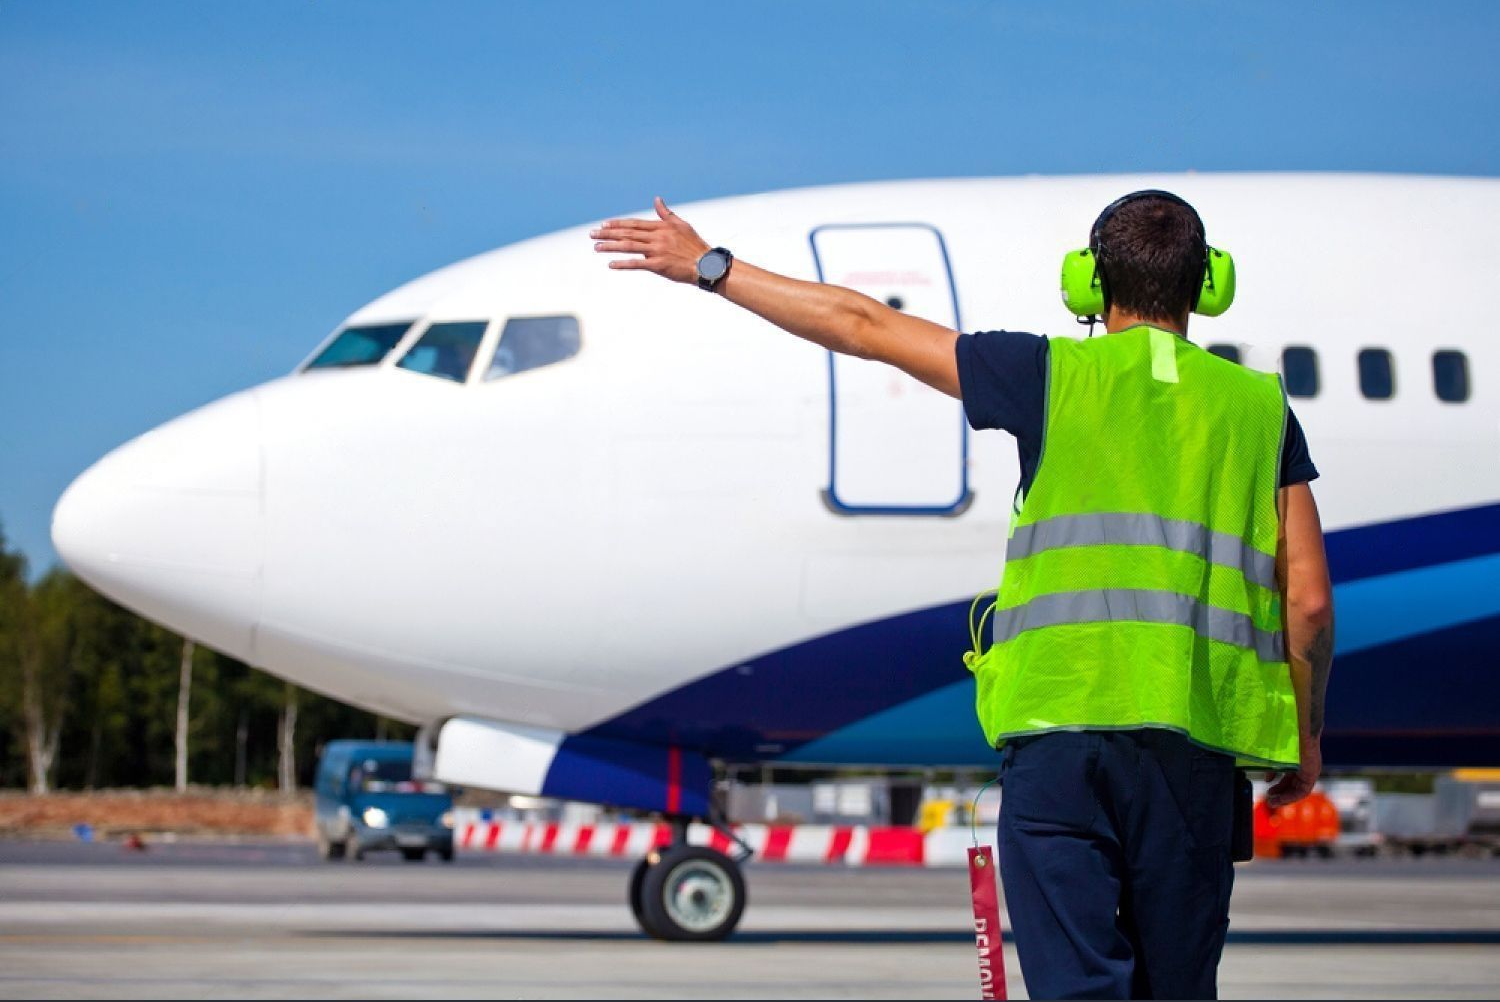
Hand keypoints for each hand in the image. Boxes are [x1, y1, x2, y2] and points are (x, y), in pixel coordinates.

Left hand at [591, 197, 710, 284]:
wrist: (706, 264)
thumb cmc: (694, 245)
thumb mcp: (681, 225)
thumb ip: (666, 213)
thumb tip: (656, 199)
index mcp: (661, 227)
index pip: (634, 224)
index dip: (617, 224)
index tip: (603, 225)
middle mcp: (657, 237)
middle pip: (627, 233)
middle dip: (608, 234)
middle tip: (592, 234)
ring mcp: (657, 251)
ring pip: (629, 246)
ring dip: (611, 246)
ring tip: (596, 247)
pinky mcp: (659, 265)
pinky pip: (637, 264)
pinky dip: (623, 263)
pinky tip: (611, 264)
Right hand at [1265, 733, 1321, 807]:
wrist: (1299, 726)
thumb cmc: (1285, 733)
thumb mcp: (1275, 751)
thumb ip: (1270, 762)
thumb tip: (1263, 773)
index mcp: (1296, 759)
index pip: (1289, 775)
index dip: (1279, 783)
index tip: (1268, 785)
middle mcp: (1305, 765)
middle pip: (1293, 784)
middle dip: (1280, 792)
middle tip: (1269, 798)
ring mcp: (1310, 769)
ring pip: (1299, 790)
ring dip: (1285, 797)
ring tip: (1272, 802)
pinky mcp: (1312, 773)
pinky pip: (1303, 790)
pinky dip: (1291, 796)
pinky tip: (1280, 798)